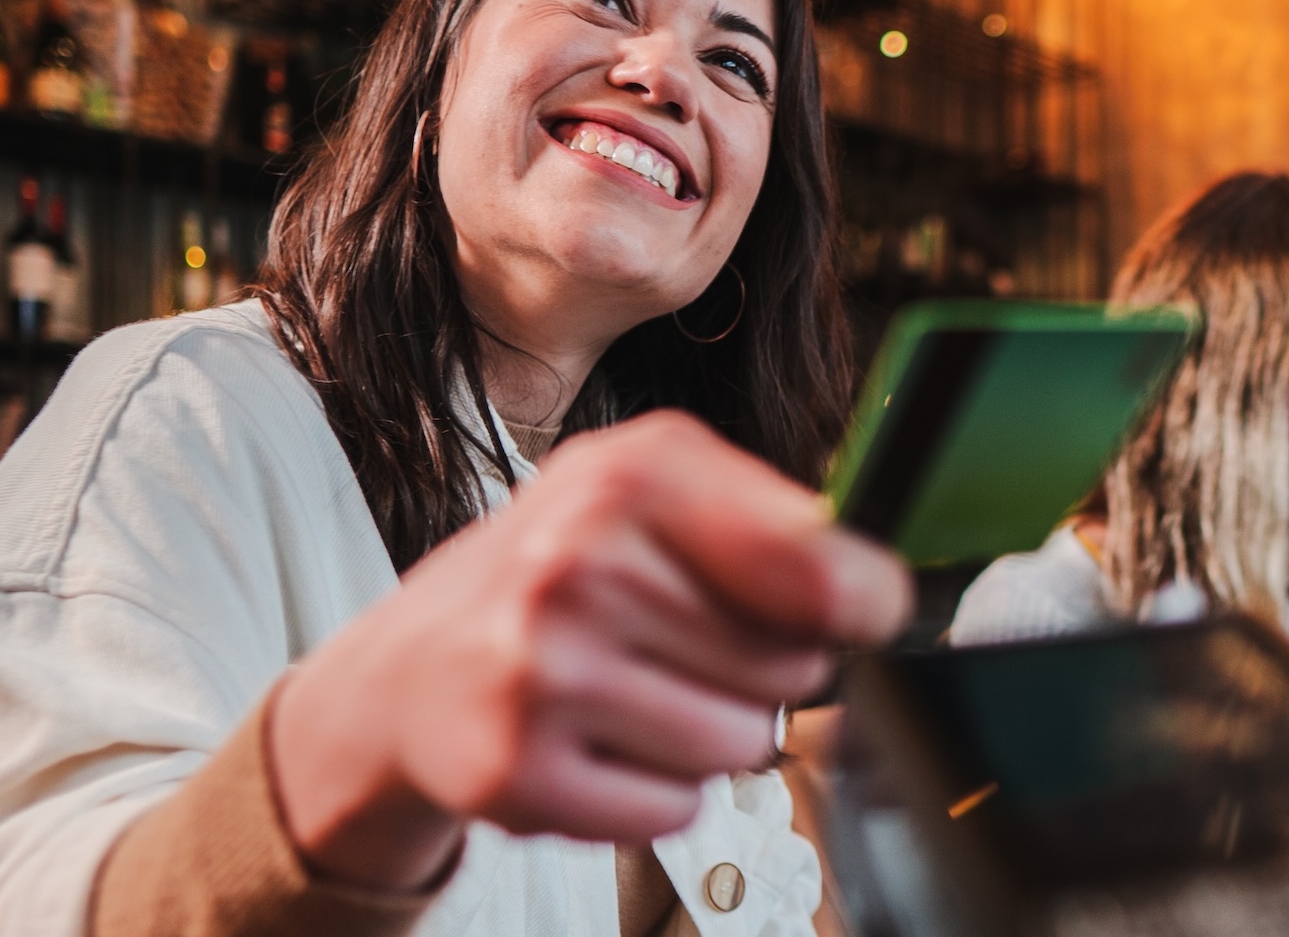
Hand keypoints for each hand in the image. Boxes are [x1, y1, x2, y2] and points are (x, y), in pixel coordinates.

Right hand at [268, 412, 909, 890]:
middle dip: (759, 671)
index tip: (859, 610)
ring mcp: (541, 673)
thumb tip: (878, 589)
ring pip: (743, 746)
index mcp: (631, 479)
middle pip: (792, 670)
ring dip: (708, 735)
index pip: (816, 565)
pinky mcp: (517, 772)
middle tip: (680, 647)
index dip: (862, 602)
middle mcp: (578, 567)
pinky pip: (676, 809)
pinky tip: (598, 743)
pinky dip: (655, 792)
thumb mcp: (653, 490)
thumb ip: (776, 519)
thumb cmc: (557, 571)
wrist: (410, 668)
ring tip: (634, 693)